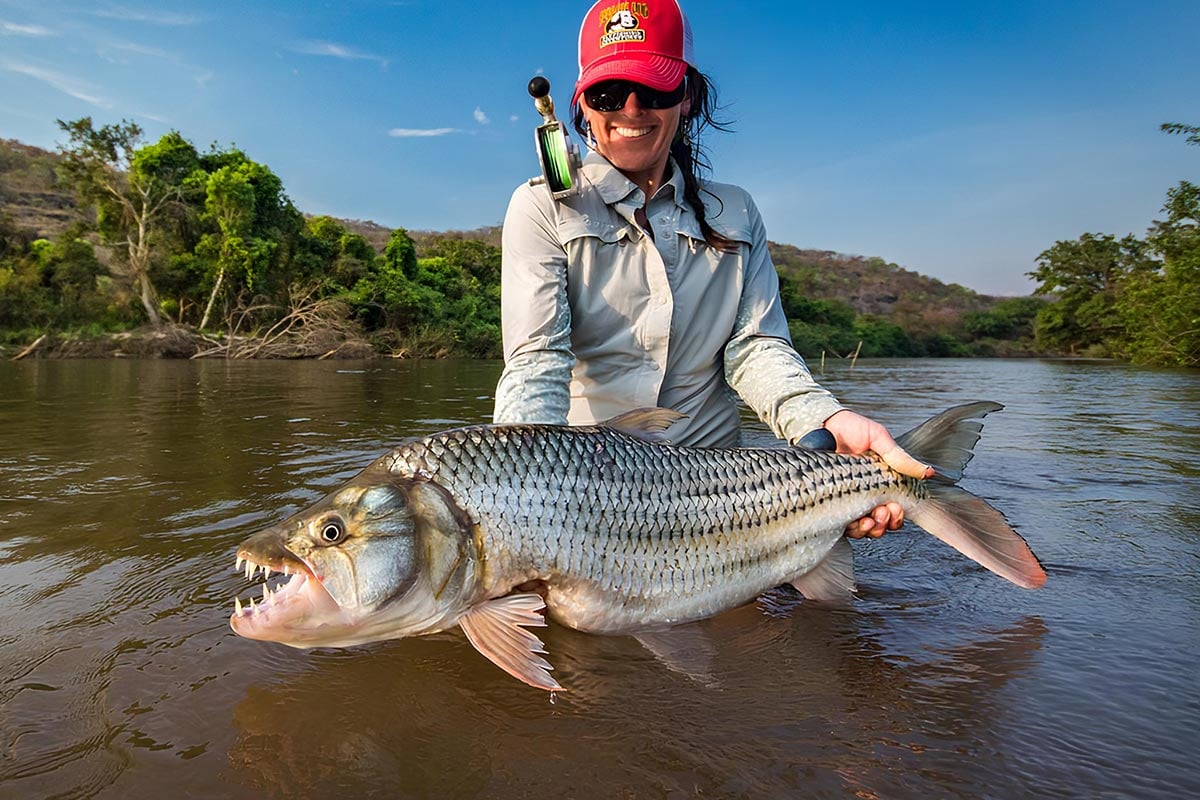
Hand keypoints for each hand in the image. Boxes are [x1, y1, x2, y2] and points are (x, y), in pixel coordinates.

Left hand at [822, 409, 932, 538]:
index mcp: (879, 483)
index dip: (897, 517)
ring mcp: (845, 501)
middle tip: (883, 511)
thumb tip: (929, 472)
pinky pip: (840, 525)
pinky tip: (854, 520)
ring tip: (869, 519)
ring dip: (870, 529)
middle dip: (884, 523)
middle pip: (879, 524)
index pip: (893, 510)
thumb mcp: (878, 438)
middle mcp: (863, 496)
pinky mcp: (828, 503)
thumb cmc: (850, 428)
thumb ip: (900, 457)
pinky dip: (851, 527)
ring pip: (862, 529)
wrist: (820, 423)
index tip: (896, 508)